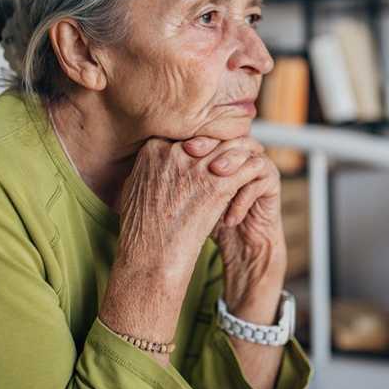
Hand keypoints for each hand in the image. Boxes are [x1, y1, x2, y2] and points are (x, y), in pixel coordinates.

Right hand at [99, 137, 266, 363]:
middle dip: (222, 143)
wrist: (152, 256)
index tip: (208, 149)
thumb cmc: (142, 228)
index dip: (201, 139)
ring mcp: (196, 167)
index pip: (185, 132)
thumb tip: (156, 156)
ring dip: (240, 154)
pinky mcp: (217, 184)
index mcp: (152, 149)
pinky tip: (254, 177)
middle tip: (233, 150)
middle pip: (208, 135)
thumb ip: (148, 166)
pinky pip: (244, 167)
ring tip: (246, 161)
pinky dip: (252, 171)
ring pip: (229, 147)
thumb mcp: (134, 187)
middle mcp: (173, 152)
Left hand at [182, 137, 286, 324]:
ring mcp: (256, 163)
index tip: (172, 145)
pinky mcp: (271, 181)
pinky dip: (243, 196)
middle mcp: (238, 150)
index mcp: (217, 149)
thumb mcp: (186, 196)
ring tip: (215, 178)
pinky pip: (261, 176)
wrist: (237, 243)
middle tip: (192, 154)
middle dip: (209, 143)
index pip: (205, 131)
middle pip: (226, 134)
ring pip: (247, 149)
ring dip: (230, 162)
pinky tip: (229, 217)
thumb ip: (171, 175)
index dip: (190, 135)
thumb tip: (138, 159)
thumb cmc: (205, 218)